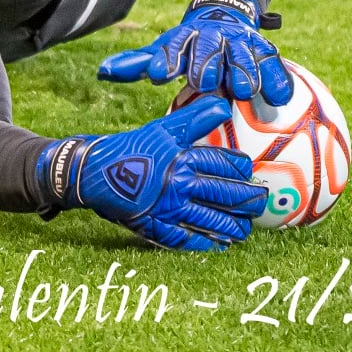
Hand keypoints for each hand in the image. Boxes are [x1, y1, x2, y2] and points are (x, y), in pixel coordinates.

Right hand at [35, 96, 267, 251]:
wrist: (93, 173)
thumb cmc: (130, 147)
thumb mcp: (162, 128)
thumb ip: (194, 118)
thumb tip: (223, 104)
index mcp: (182, 159)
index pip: (222, 165)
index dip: (240, 169)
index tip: (250, 172)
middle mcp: (179, 185)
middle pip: (223, 195)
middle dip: (245, 201)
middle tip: (259, 203)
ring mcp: (168, 209)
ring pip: (210, 220)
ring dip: (231, 226)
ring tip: (244, 230)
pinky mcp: (155, 227)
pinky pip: (186, 239)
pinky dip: (204, 243)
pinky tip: (218, 246)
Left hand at [96, 0, 292, 104]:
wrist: (226, 12)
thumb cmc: (189, 44)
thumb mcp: (164, 49)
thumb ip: (137, 63)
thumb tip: (102, 72)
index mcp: (186, 37)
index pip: (173, 46)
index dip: (165, 60)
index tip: (156, 76)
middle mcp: (213, 37)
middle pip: (209, 48)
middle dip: (206, 63)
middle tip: (203, 82)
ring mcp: (240, 42)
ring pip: (243, 55)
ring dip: (243, 71)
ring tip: (243, 91)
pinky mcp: (263, 49)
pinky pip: (272, 63)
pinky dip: (276, 79)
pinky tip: (278, 98)